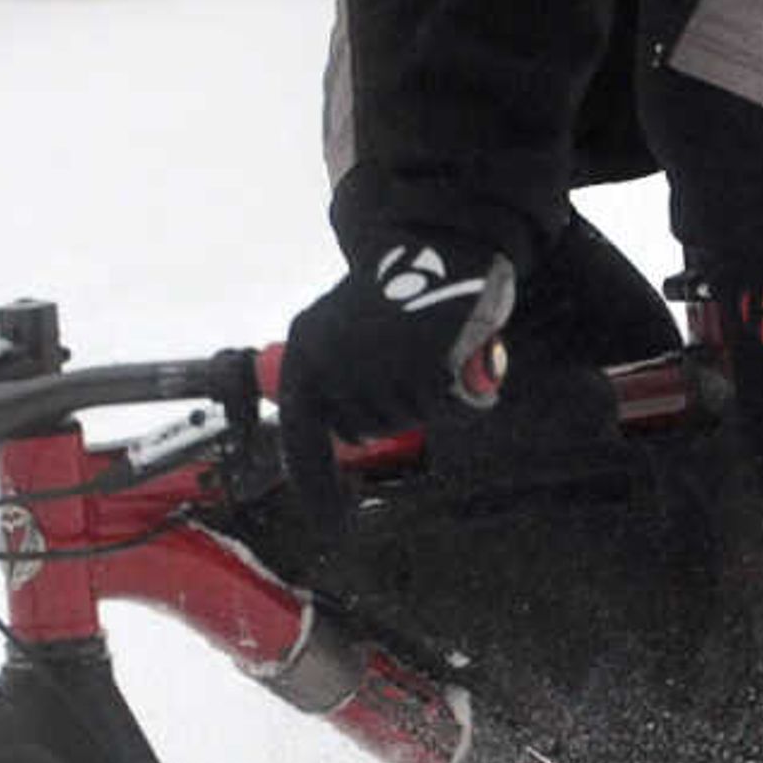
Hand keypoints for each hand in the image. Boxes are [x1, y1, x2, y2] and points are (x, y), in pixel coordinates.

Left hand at [276, 234, 517, 502]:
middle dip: (386, 410)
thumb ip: (336, 380)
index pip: (303, 442)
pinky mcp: (425, 368)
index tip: (334, 525)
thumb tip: (341, 437)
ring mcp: (378, 369)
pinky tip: (452, 350)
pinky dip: (459, 391)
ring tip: (424, 346)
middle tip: (401, 361)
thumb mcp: (343, 332)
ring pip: (407, 419)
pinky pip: (448, 409)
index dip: (319, 489)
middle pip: (363, 431)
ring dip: (422, 395)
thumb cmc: (394, 289)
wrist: (438, 237)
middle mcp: (335, 366)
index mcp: (305, 358)